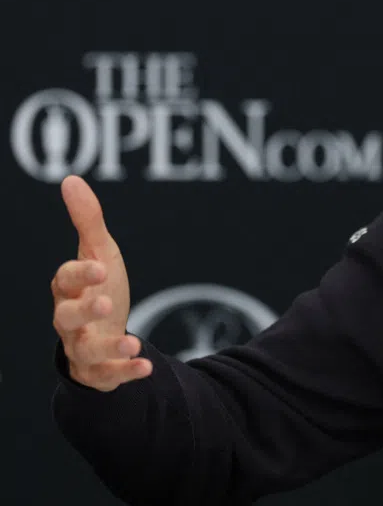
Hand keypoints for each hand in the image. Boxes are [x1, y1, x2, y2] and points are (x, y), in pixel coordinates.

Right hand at [51, 175, 150, 390]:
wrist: (105, 332)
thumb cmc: (100, 287)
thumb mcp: (100, 253)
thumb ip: (87, 221)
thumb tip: (71, 180)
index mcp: (68, 289)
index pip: (65, 280)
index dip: (80, 274)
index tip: (101, 267)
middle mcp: (69, 320)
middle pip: (66, 318)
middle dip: (83, 311)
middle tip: (105, 301)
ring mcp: (82, 347)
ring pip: (85, 351)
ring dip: (108, 346)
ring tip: (132, 341)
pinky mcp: (99, 370)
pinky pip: (108, 375)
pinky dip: (126, 371)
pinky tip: (145, 366)